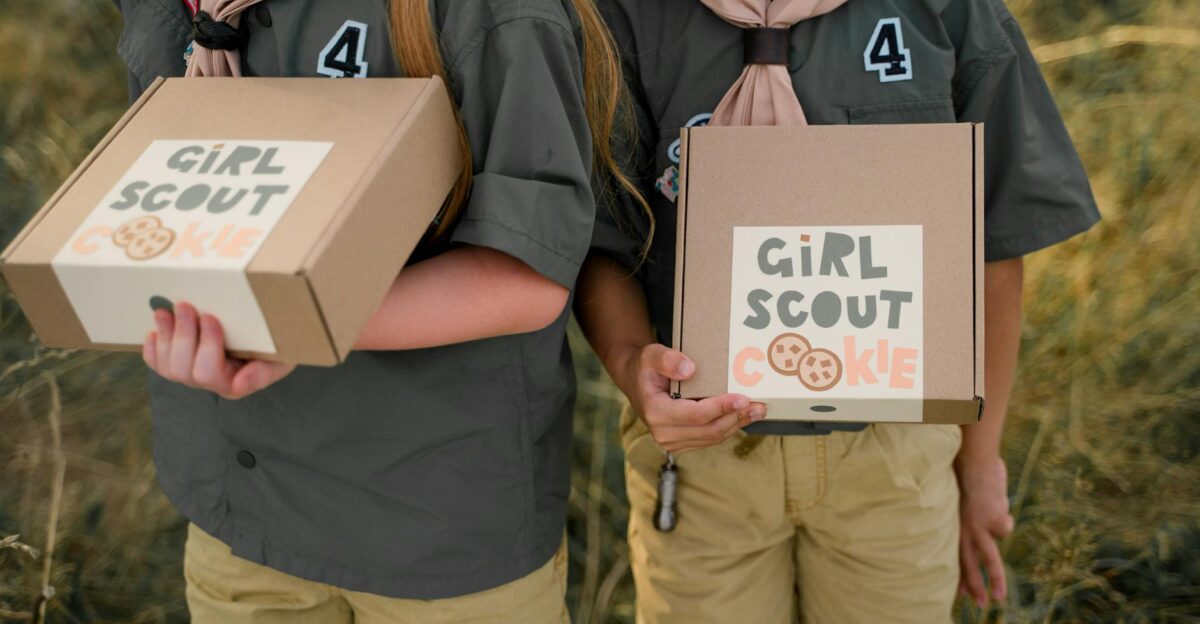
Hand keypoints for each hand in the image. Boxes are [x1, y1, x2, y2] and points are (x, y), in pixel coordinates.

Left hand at [143, 302, 295, 399]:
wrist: (276, 335)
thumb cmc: (280, 344)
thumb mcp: (282, 356)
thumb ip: (264, 372)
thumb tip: (238, 384)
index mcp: (235, 383)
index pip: (208, 373)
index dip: (206, 345)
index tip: (211, 317)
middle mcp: (212, 383)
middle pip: (183, 370)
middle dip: (182, 335)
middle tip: (185, 305)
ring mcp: (194, 375)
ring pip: (167, 367)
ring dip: (165, 336)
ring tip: (165, 311)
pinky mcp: (181, 364)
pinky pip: (158, 365)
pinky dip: (152, 349)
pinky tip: (153, 333)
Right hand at [610, 343, 765, 452]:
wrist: (636, 381)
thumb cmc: (645, 367)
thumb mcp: (650, 354)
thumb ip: (666, 359)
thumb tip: (689, 369)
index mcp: (656, 412)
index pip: (696, 415)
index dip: (721, 407)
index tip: (743, 398)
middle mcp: (663, 433)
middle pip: (709, 430)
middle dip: (736, 418)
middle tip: (760, 406)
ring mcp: (672, 442)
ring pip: (713, 437)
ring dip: (737, 424)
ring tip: (758, 411)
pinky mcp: (682, 444)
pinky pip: (710, 438)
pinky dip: (729, 427)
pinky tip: (743, 416)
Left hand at [956, 452, 1014, 606]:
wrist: (972, 460)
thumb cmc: (965, 472)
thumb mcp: (961, 497)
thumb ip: (969, 513)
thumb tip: (989, 523)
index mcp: (953, 525)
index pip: (955, 555)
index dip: (959, 573)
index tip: (960, 593)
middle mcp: (964, 530)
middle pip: (970, 564)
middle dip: (975, 586)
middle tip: (979, 604)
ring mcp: (980, 528)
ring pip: (989, 559)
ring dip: (995, 579)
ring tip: (999, 598)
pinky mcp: (995, 522)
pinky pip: (1005, 526)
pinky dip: (1004, 514)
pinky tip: (997, 501)